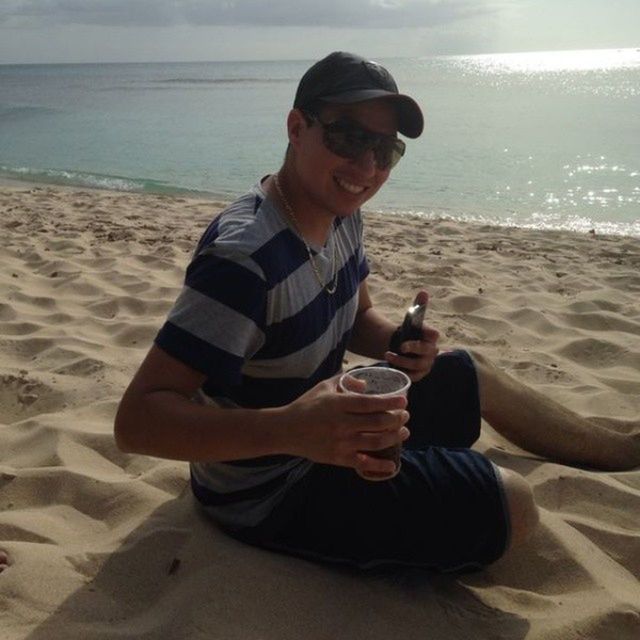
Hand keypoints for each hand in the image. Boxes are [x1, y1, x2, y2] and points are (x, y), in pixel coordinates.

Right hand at [284, 375, 410, 476]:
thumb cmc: (306, 405)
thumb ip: (345, 381)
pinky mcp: (338, 458)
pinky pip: (363, 463)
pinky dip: (379, 465)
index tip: (404, 401)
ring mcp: (341, 443)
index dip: (390, 402)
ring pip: (375, 441)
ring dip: (394, 436)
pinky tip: (392, 463)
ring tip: (404, 432)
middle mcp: (342, 424)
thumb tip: (365, 385)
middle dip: (397, 419)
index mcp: (339, 404)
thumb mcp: (324, 387)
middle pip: (378, 422)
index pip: (371, 403)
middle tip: (406, 415)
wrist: (286, 430)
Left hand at [385, 290, 438, 381]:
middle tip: (397, 348)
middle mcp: (432, 351)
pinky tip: (392, 366)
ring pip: (417, 365)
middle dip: (411, 350)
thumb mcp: (411, 318)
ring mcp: (427, 364)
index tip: (406, 341)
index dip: (422, 336)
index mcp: (432, 337)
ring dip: (402, 361)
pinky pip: (413, 376)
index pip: (433, 335)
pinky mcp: (420, 374)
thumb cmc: (408, 332)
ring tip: (388, 356)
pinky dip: (402, 371)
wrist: (402, 347)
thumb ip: (419, 305)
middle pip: (426, 352)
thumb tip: (423, 292)